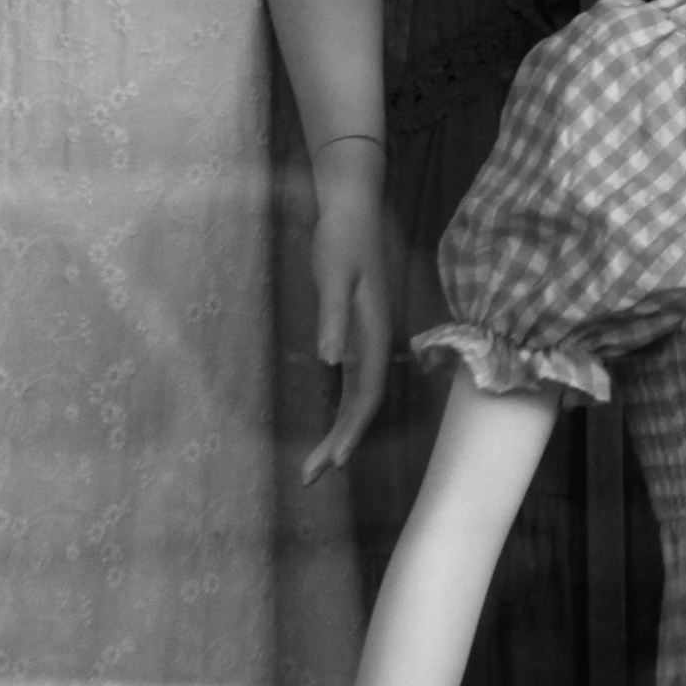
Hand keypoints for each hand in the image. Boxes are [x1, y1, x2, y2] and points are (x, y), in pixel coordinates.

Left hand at [302, 136, 391, 485]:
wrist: (352, 207)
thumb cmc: (340, 239)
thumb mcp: (332, 276)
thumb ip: (332, 318)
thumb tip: (331, 362)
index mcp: (374, 333)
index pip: (367, 394)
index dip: (352, 431)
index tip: (334, 462)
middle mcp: (376, 341)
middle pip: (363, 403)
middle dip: (341, 442)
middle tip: (310, 477)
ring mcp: (367, 338)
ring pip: (358, 395)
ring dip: (340, 430)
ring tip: (315, 464)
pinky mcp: (355, 331)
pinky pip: (352, 381)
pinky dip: (339, 407)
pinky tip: (327, 422)